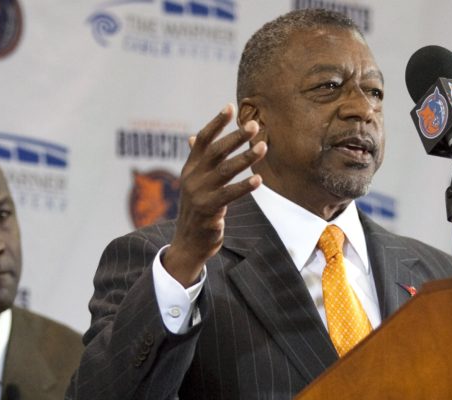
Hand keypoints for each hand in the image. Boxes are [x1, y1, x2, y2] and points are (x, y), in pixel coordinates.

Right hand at [162, 104, 266, 286]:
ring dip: (246, 158)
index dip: (216, 122)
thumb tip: (194, 137)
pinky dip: (244, 187)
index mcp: (190, 168)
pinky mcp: (208, 210)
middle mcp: (192, 177)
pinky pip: (229, 195)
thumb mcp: (194, 183)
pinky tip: (259, 180)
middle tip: (255, 125)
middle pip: (216, 151)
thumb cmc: (197, 209)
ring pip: (226, 170)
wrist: (188, 242)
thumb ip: (198, 161)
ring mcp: (199, 193)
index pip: (203, 140)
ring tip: (263, 147)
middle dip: (236, 137)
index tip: (230, 107)